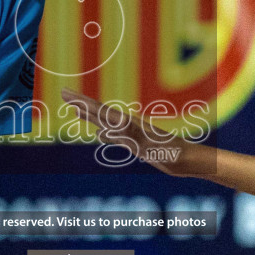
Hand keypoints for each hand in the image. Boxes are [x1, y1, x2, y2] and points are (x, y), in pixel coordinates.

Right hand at [60, 89, 205, 174]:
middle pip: (99, 112)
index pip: (99, 110)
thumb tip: (112, 124)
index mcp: (129, 124)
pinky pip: (114, 136)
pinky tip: (98, 133)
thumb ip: (133, 135)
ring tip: (75, 109)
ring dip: (89, 115)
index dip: (81, 102)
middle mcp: (129, 126)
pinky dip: (103, 133)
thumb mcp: (152, 146)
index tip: (64, 92)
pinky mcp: (138, 145)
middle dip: (80, 103)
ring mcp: (133, 134)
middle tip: (63, 93)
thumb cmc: (175, 155)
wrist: (192, 161)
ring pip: (105, 122)